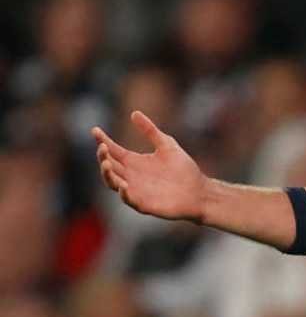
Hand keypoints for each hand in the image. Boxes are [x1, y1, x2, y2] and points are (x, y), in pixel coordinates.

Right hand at [93, 111, 207, 221]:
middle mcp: (130, 175)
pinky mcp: (143, 204)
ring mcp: (135, 190)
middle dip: (102, 156)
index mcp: (134, 161)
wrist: (199, 191)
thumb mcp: (167, 145)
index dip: (103, 141)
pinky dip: (124, 193)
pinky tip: (123, 185)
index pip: (113, 150)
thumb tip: (134, 113)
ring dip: (107, 174)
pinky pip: (128, 200)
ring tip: (105, 163)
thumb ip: (150, 131)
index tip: (96, 130)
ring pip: (113, 182)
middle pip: (109, 165)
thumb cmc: (183, 169)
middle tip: (103, 147)